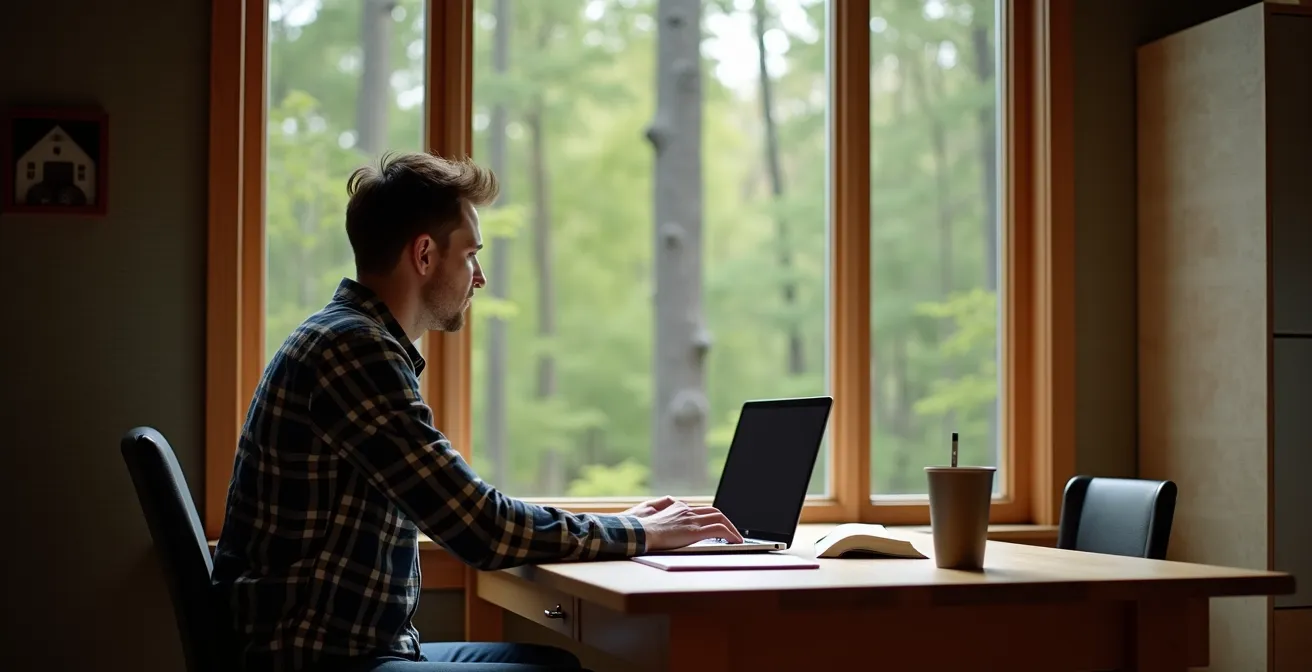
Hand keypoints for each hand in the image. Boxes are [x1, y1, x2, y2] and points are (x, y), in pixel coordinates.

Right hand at [625, 496, 744, 549]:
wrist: (636, 532)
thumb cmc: (637, 526)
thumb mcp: (646, 510)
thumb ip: (659, 505)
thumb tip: (668, 502)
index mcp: (677, 507)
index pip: (700, 509)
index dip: (711, 516)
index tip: (716, 524)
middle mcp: (686, 510)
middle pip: (714, 511)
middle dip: (726, 521)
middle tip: (732, 531)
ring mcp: (691, 520)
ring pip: (720, 518)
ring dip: (732, 528)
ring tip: (737, 538)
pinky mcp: (694, 531)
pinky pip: (720, 530)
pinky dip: (731, 534)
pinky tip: (735, 542)